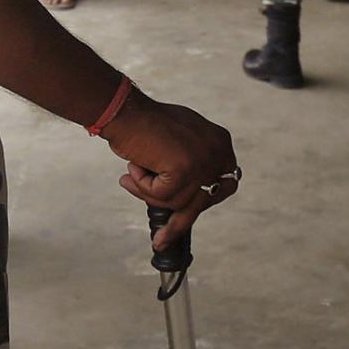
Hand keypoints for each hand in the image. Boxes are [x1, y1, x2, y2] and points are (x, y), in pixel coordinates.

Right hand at [100, 91, 240, 249]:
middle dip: (180, 220)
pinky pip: (163, 197)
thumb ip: (190, 162)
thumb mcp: (179, 141)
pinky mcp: (185, 170)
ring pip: (180, 203)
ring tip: (129, 178)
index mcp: (220, 142)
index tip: (184, 213)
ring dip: (149, 195)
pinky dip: (142, 187)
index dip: (202, 200)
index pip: (224, 183)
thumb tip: (190, 195)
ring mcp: (203, 161)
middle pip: (205, 200)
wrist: (124, 110)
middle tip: (162, 237)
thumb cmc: (144, 123)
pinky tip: (131, 170)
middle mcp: (218, 151)